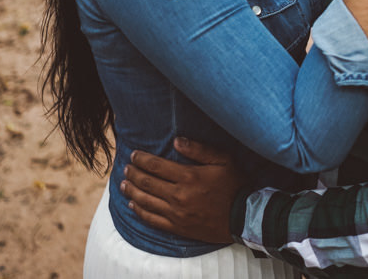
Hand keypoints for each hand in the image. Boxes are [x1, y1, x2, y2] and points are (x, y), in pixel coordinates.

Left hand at [120, 137, 241, 243]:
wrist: (244, 217)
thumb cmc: (235, 184)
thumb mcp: (223, 160)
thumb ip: (199, 150)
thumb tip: (176, 140)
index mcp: (189, 176)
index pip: (156, 166)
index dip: (142, 159)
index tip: (133, 155)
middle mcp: (179, 195)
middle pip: (147, 183)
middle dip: (133, 174)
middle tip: (125, 168)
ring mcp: (177, 213)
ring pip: (146, 201)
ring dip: (132, 191)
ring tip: (123, 184)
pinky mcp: (178, 227)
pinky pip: (153, 220)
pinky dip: (140, 212)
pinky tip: (133, 205)